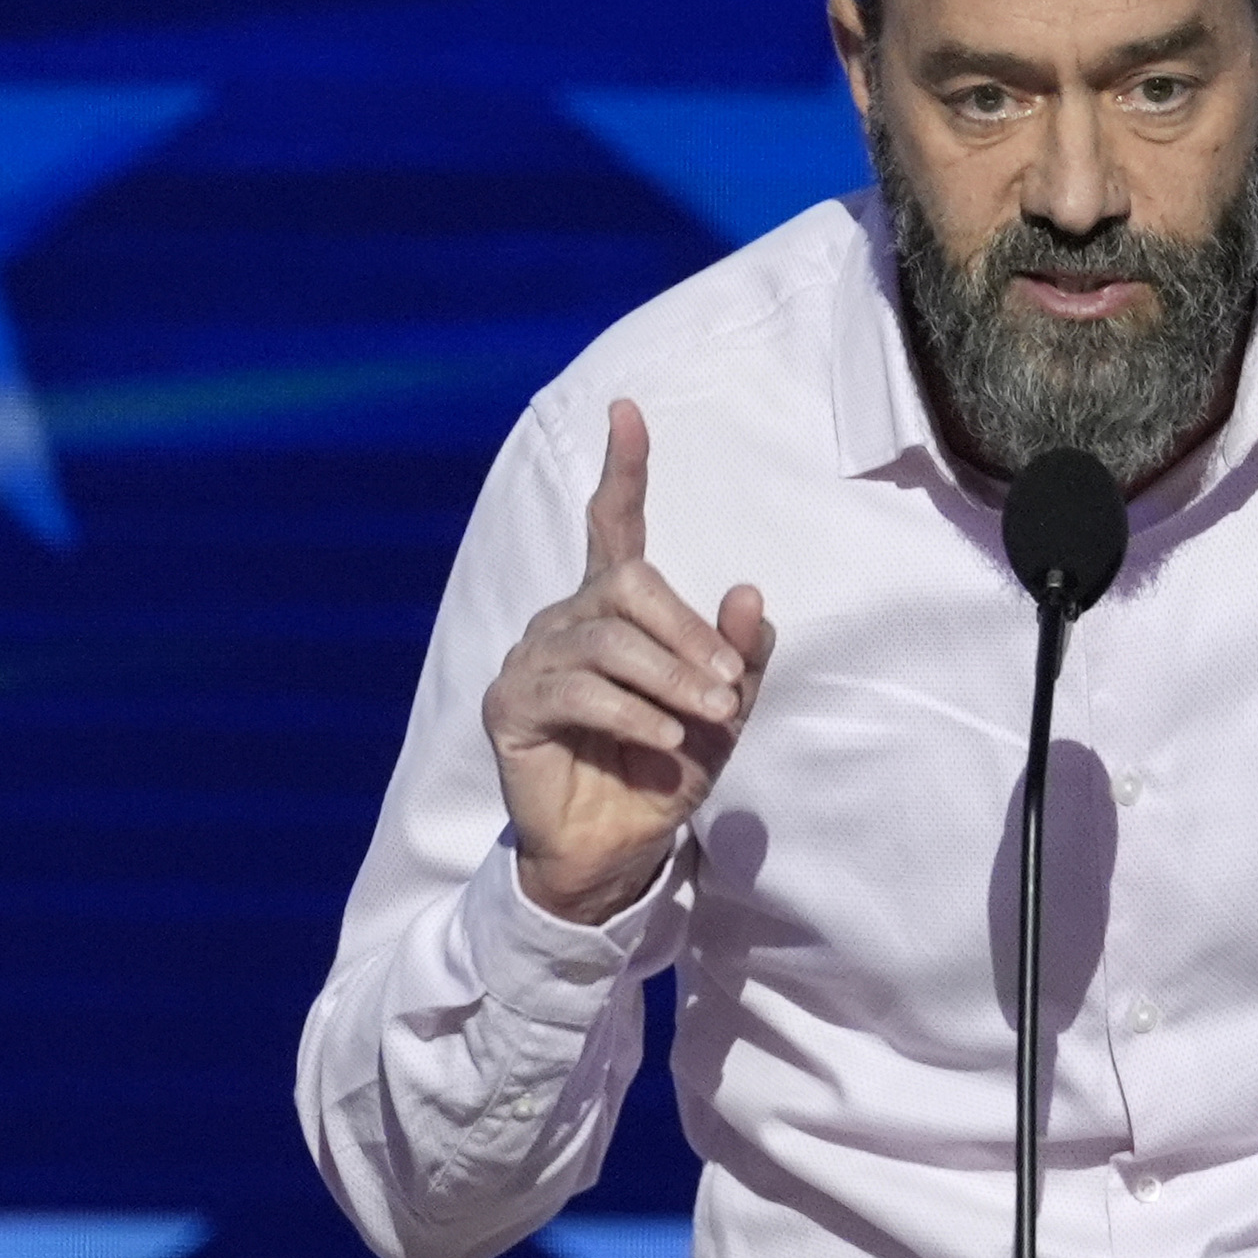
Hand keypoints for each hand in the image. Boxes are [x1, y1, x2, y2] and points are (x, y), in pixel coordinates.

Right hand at [482, 400, 772, 923]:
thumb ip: (738, 656)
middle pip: (628, 585)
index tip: (628, 411)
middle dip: (688, 633)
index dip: (622, 469)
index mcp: (614, 608)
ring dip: (670, 679)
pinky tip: (663, 737)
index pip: (612, 524)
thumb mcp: (722, 711)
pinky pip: (576, 689)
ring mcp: (531, 657)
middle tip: (729, 686)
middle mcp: (566, 619)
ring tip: (707, 716)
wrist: (618, 846)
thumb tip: (747, 591)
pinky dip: (631, 712)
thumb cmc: (668, 766)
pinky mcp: (510, 704)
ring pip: (607, 640)